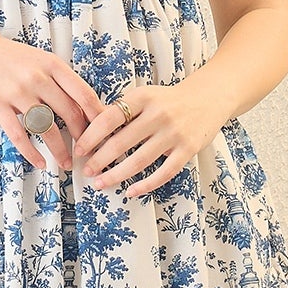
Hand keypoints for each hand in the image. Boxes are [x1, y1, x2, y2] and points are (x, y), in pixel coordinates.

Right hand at [0, 30, 107, 170]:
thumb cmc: (7, 57)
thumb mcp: (38, 60)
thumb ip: (58, 81)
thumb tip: (80, 108)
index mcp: (52, 64)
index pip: (83, 93)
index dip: (97, 116)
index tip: (105, 132)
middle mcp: (38, 77)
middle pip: (69, 113)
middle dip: (82, 137)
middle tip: (87, 152)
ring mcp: (17, 92)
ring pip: (47, 128)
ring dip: (59, 151)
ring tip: (66, 163)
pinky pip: (19, 135)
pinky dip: (32, 153)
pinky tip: (40, 163)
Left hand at [73, 73, 225, 195]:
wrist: (208, 98)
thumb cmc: (168, 101)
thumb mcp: (145, 96)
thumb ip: (122, 111)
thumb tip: (89, 132)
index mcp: (143, 97)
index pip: (110, 118)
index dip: (91, 136)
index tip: (79, 150)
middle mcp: (159, 113)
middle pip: (121, 141)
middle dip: (99, 159)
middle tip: (86, 171)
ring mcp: (174, 133)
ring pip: (140, 160)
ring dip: (116, 174)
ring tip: (100, 183)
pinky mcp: (188, 149)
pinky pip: (164, 172)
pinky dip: (145, 184)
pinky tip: (130, 191)